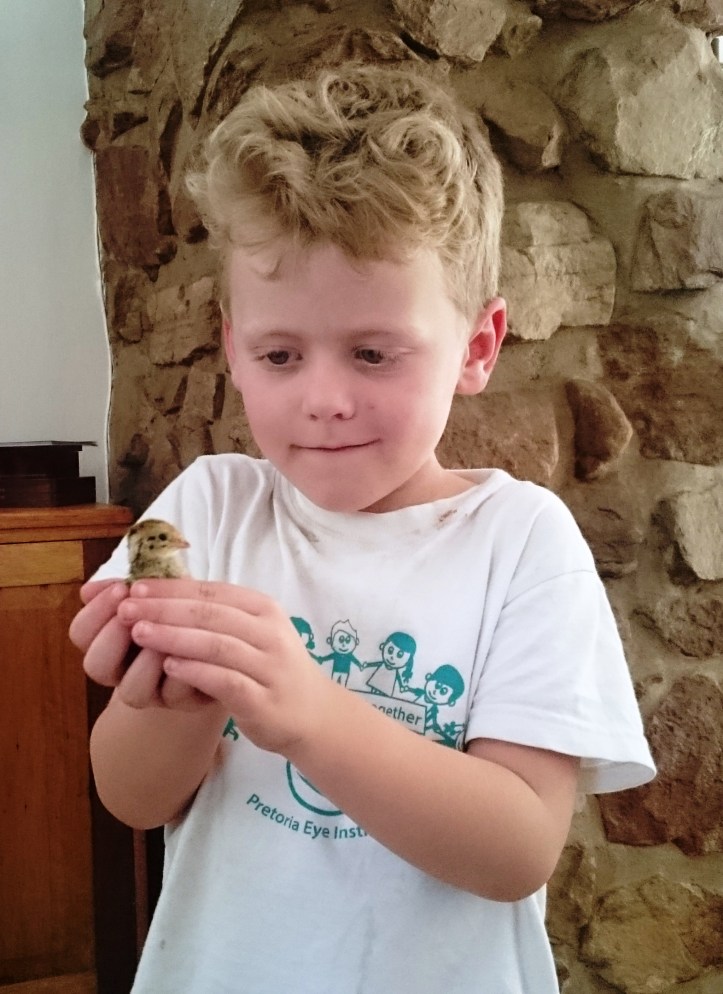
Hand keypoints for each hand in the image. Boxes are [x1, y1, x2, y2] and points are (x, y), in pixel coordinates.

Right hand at [68, 579, 208, 711]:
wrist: (218, 633)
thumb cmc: (181, 608)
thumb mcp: (158, 591)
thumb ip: (128, 587)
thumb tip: (87, 590)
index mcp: (109, 640)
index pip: (80, 633)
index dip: (95, 611)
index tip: (120, 588)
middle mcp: (122, 672)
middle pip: (95, 666)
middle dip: (111, 636)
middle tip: (132, 612)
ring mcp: (151, 692)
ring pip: (131, 691)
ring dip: (146, 660)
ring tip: (164, 632)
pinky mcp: (181, 701)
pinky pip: (175, 694)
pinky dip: (183, 670)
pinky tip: (193, 649)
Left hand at [116, 579, 332, 754]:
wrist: (313, 713)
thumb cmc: (272, 668)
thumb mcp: (253, 632)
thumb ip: (217, 615)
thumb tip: (162, 594)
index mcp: (264, 609)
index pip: (213, 590)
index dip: (172, 588)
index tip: (135, 586)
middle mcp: (270, 632)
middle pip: (210, 614)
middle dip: (164, 609)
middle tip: (126, 607)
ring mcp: (269, 666)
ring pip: (216, 644)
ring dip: (174, 636)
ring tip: (139, 632)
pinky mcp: (264, 700)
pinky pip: (226, 681)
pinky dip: (196, 671)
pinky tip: (169, 667)